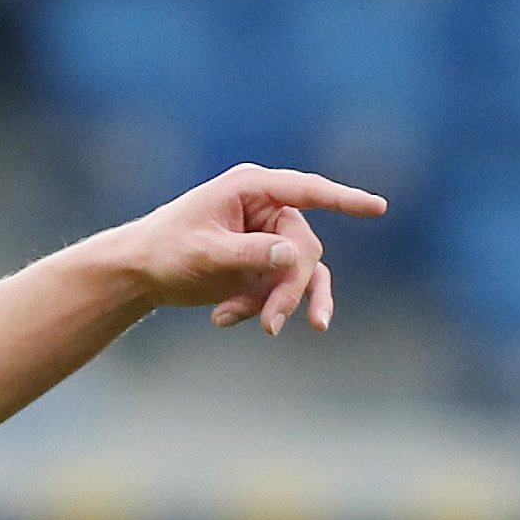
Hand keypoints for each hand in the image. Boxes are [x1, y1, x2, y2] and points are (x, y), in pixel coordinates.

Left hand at [104, 164, 387, 335]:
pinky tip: (222, 321)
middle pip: (305, 249)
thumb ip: (248, 253)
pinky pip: (284, 290)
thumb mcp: (204, 253)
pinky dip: (262, 308)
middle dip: (291, 288)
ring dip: (282, 303)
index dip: (344, 199)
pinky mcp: (265, 266)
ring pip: (302, 273)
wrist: (140, 272)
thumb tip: (294, 255)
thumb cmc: (166, 250)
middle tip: (269, 325)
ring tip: (265, 330)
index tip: (379, 208)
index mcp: (252, 188)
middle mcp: (267, 209)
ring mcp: (269, 239)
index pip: (307, 191)